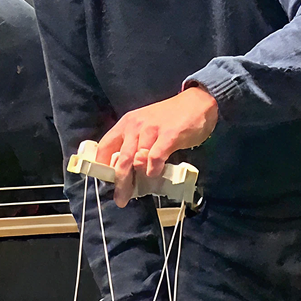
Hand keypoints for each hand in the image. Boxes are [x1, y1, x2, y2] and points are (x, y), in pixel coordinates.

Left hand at [97, 86, 218, 204]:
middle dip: (120, 183)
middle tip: (121, 199)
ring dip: (138, 179)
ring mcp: (151, 130)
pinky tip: (156, 173)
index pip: (105, 147)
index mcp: (126, 124)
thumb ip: (135, 146)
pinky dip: (154, 169)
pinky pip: (155, 157)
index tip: (105, 183)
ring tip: (141, 190)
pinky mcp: (169, 135)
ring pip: (136, 160)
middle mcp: (135, 126)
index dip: (102, 167)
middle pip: (120, 160)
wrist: (198, 102)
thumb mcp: (146, 127)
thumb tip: (127, 171)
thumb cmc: (171, 118)